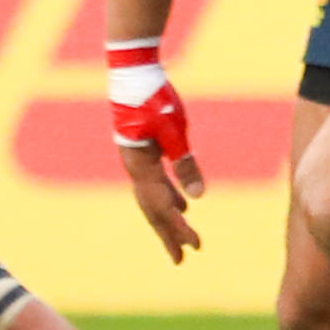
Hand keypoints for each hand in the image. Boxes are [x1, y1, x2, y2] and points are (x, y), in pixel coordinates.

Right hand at [109, 64, 202, 262]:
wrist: (132, 71)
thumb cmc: (153, 98)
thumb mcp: (174, 131)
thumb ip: (184, 164)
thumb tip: (197, 199)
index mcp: (140, 165)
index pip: (159, 207)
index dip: (176, 230)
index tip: (194, 248)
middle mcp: (134, 167)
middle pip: (151, 209)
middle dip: (168, 233)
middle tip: (183, 258)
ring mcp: (136, 159)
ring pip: (151, 196)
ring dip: (168, 217)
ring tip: (186, 234)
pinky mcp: (141, 149)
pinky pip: (154, 181)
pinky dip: (167, 195)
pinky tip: (182, 202)